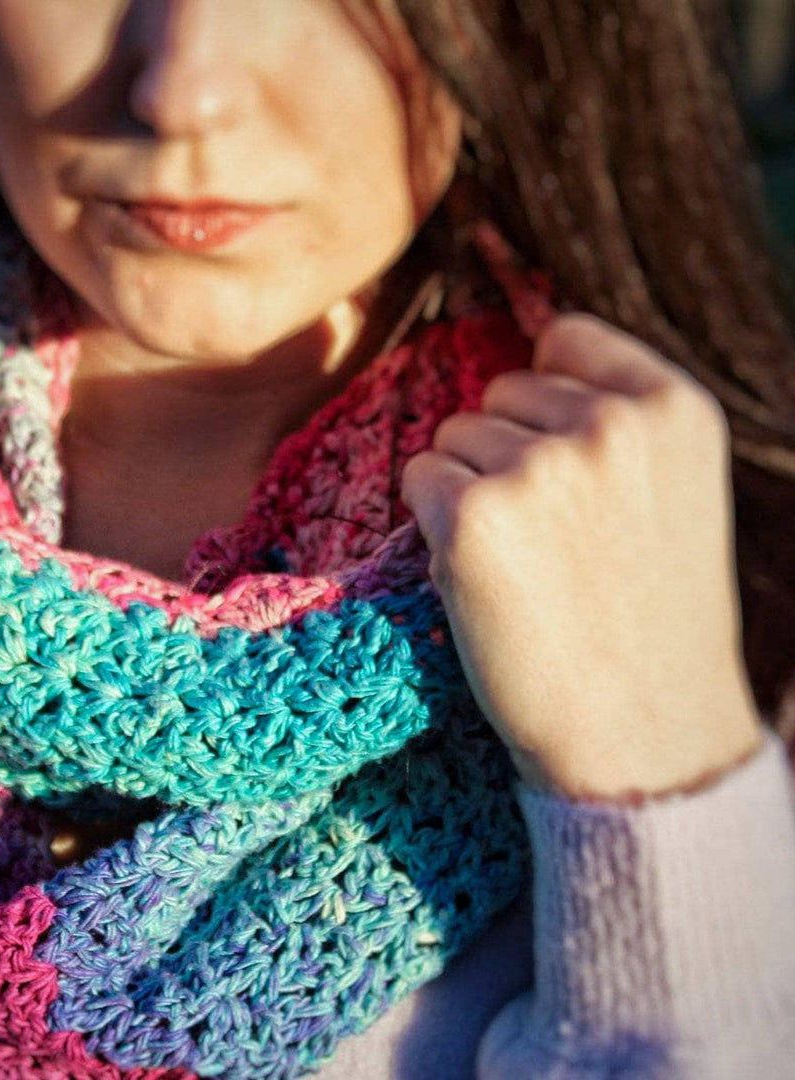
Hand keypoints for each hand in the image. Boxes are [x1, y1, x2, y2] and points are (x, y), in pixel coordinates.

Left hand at [402, 313, 763, 799]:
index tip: (559, 454)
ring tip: (525, 563)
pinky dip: (432, 520)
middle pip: (501, 389)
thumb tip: (526, 358)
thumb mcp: (672, 493)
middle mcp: (607, 424)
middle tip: (550, 538)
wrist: (638, 733)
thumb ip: (615, 416)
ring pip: (455, 434)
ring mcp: (538, 467)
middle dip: (507, 449)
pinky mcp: (471, 515)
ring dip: (469, 487)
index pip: (568, 337)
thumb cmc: (647, 619)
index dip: (546, 393)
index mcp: (673, 410)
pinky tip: (481, 574)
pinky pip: (418, 476)